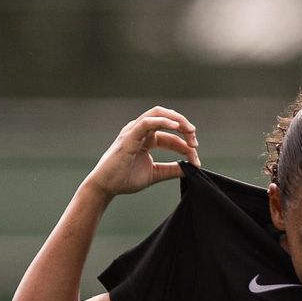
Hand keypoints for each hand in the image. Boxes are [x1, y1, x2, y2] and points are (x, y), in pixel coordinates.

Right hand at [82, 106, 200, 198]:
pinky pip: (147, 122)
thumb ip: (172, 170)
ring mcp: (134, 131)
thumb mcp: (155, 174)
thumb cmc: (124, 179)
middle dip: (185, 127)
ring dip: (177, 120)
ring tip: (190, 131)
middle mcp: (141, 131)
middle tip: (195, 143)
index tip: (196, 161)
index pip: (171, 137)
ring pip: (158, 113)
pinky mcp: (129, 136)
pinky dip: (163, 121)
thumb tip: (191, 168)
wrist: (105, 187)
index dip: (186, 147)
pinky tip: (176, 126)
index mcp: (147, 139)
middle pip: (167, 118)